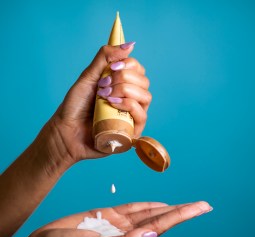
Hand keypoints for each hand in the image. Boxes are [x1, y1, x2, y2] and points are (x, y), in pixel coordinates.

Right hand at [21, 201, 211, 236]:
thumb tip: (151, 234)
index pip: (161, 226)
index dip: (182, 215)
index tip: (201, 208)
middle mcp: (127, 235)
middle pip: (161, 219)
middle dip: (183, 212)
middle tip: (204, 205)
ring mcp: (119, 226)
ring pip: (150, 213)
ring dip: (169, 208)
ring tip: (187, 206)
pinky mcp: (109, 216)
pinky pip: (133, 209)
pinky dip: (148, 205)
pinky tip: (159, 205)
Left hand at [47, 42, 150, 163]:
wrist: (66, 130)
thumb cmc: (75, 106)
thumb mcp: (89, 76)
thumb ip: (106, 58)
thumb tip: (130, 44)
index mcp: (122, 86)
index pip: (139, 70)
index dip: (129, 64)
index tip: (112, 67)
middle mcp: (129, 100)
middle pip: (144, 81)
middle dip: (125, 78)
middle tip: (104, 85)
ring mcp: (131, 116)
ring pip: (146, 96)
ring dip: (127, 91)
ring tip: (106, 95)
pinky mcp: (131, 131)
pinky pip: (142, 115)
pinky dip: (129, 105)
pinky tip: (112, 104)